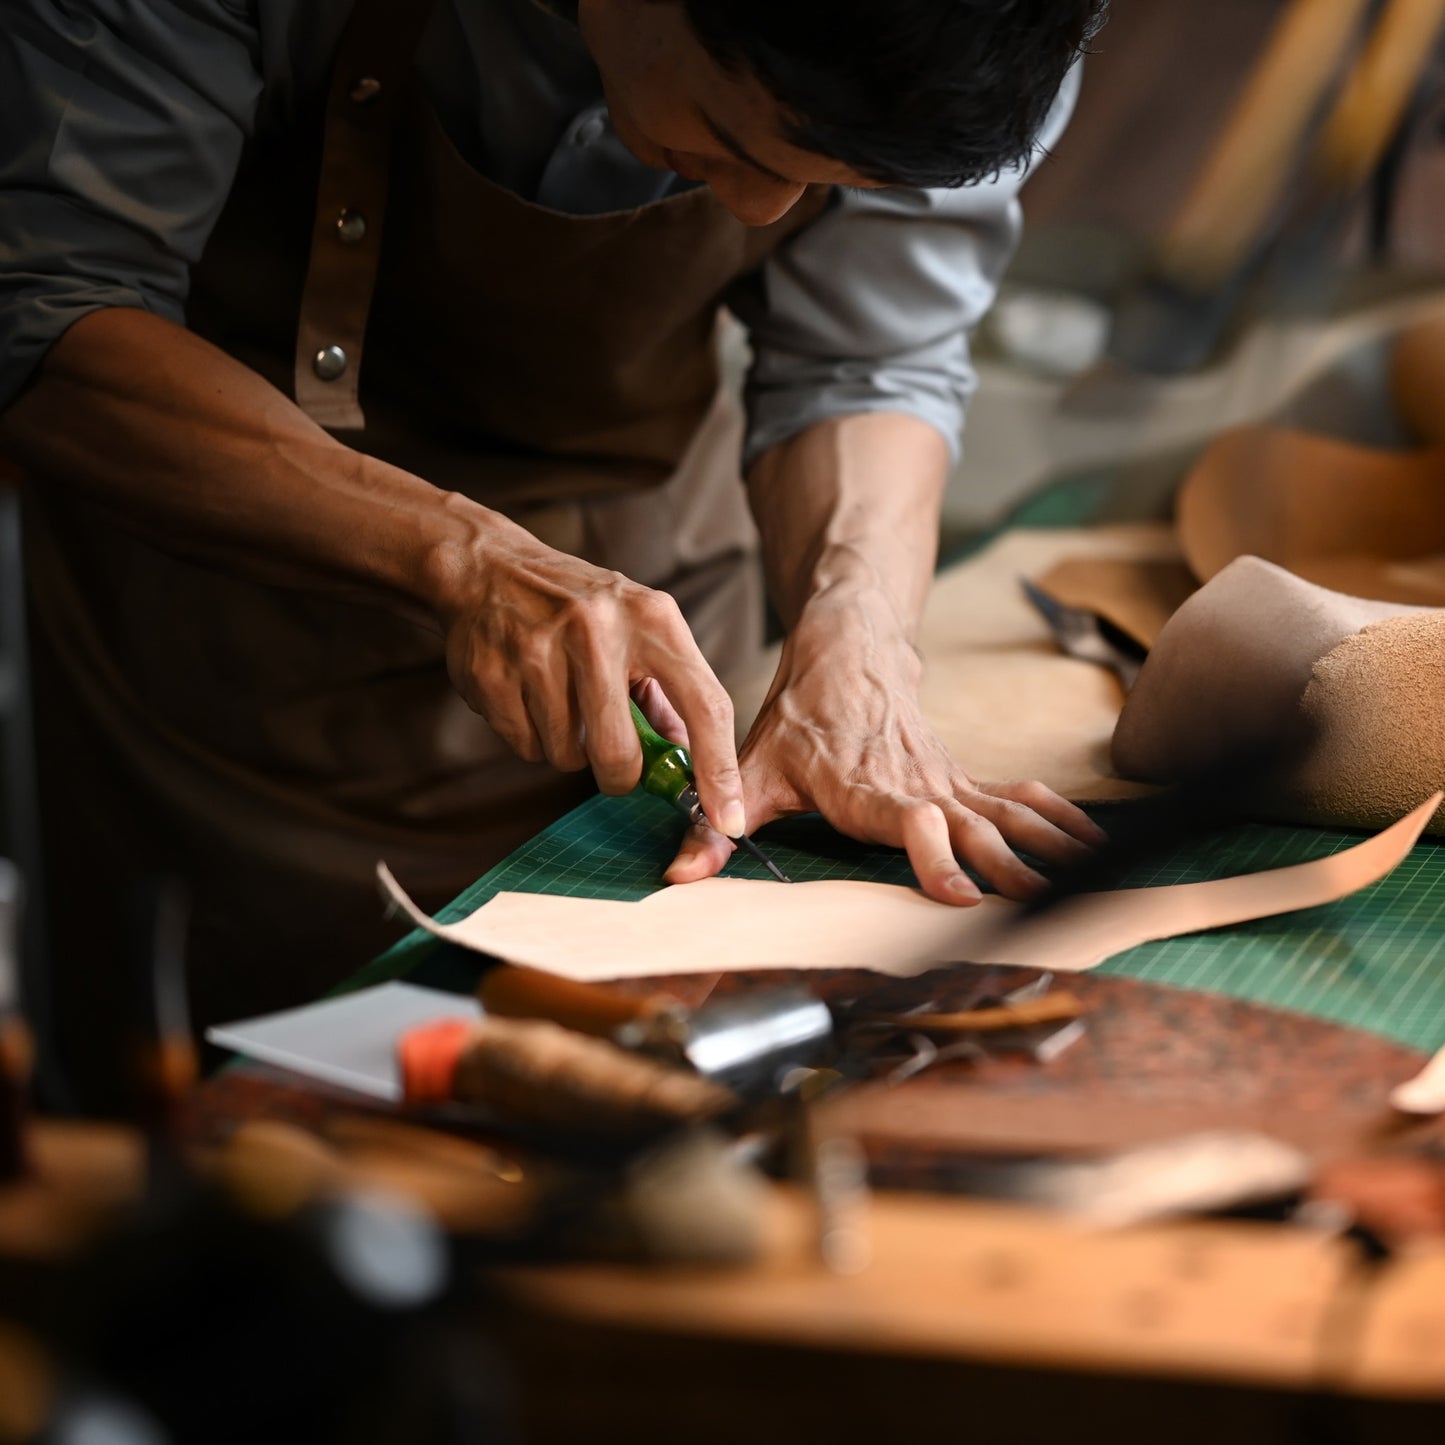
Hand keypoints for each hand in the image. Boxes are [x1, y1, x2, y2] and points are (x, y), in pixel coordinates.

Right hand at [431, 511, 746, 836]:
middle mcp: (598, 628)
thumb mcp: (640, 629)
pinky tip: (528, 694)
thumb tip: (695, 765)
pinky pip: (526, 746)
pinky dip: (531, 736)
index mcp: (652, 617)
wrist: (489, 568)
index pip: (705, 705)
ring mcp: (540, 649)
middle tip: (612, 760)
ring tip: (561, 701)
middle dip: (618, 775)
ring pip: (567, 756)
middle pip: (618, 753)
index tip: (728, 821)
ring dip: (569, 748)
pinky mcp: (493, 672)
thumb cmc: (581, 608)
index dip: (718, 771)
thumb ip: (671, 695)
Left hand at [665, 601, 1105, 902]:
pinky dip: (1059, 819)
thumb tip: (678, 874)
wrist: (848, 650)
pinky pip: (1019, 799)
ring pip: (1011, 814)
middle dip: (1015, 872)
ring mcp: (947, 781)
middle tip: (1051, 912)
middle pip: (977, 830)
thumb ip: (717, 823)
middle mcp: (919, 787)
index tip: (960, 896)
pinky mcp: (962, 777)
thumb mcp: (753, 766)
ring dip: (1052, 847)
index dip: (935, 858)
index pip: (913, 825)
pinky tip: (1095, 844)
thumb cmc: (799, 716)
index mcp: (868, 789)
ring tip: (1096, 880)